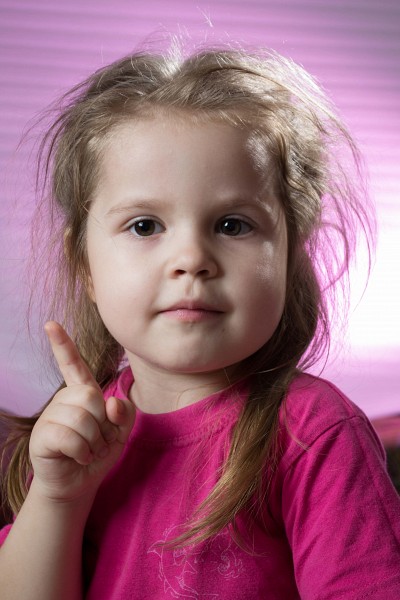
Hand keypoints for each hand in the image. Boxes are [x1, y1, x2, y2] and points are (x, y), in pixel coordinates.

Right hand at [29, 321, 134, 504]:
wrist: (80, 483)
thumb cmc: (99, 452)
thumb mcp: (122, 431)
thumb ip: (125, 413)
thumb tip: (111, 402)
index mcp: (82, 393)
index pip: (73, 365)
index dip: (63, 345)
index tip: (51, 324)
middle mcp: (63, 400)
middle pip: (90, 396)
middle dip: (103, 424)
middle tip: (97, 440)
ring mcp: (50, 416)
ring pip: (82, 418)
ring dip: (93, 441)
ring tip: (87, 450)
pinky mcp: (42, 436)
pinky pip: (70, 437)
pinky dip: (82, 451)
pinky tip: (78, 457)